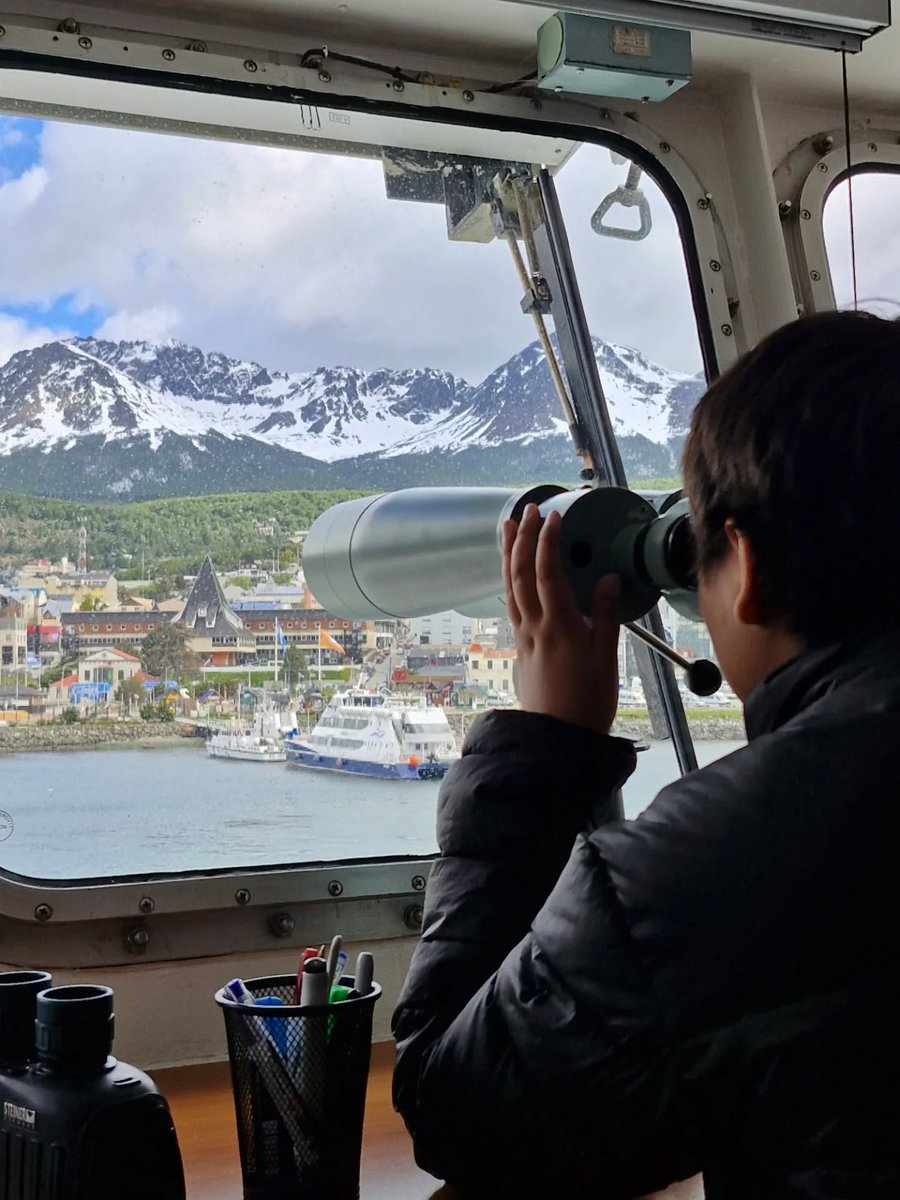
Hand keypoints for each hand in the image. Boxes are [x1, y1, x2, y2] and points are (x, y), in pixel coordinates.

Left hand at [502, 504, 620, 734]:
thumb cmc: (588, 701)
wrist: (557, 737)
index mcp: (560, 626)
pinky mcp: (521, 645)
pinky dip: (509, 579)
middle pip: (521, 574)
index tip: (554, 517)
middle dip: (523, 538)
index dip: (549, 542)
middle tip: (529, 510)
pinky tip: (510, 570)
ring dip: (508, 554)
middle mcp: (535, 627)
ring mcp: (524, 636)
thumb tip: (608, 578)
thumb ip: (606, 615)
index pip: (549, 573)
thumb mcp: (606, 657)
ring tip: (508, 527)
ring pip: (509, 586)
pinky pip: (510, 603)